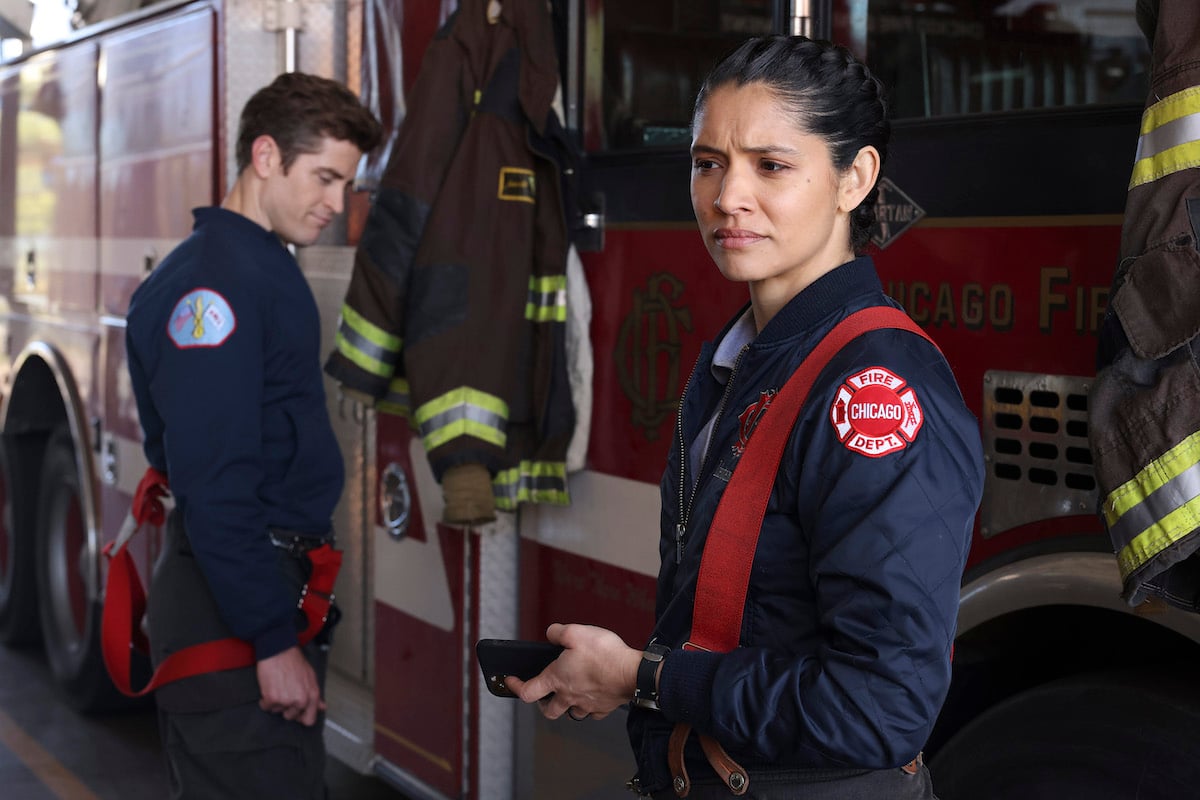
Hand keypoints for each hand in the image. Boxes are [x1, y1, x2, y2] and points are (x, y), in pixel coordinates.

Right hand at [256, 646, 325, 725]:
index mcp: (312, 695)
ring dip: (276, 702)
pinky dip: (265, 699)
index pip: (309, 720)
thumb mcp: (310, 676)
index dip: (302, 718)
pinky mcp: (271, 698)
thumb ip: (315, 695)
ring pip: (278, 711)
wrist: (278, 650)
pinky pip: (266, 706)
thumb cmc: (294, 661)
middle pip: (291, 716)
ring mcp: (286, 700)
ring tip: (278, 686)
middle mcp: (300, 700)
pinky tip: (269, 687)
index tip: (298, 713)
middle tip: (285, 692)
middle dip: (286, 707)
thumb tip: (321, 707)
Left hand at [506, 623, 641, 720]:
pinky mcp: (604, 707)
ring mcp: (587, 704)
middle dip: (542, 703)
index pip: (527, 691)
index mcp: (557, 679)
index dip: (516, 686)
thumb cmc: (604, 655)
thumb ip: (558, 632)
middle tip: (543, 694)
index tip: (511, 681)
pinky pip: (592, 713)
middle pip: (548, 710)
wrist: (634, 673)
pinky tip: (592, 696)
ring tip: (570, 694)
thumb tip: (550, 634)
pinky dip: (589, 707)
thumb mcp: (575, 632)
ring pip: (570, 713)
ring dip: (566, 706)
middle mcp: (569, 696)